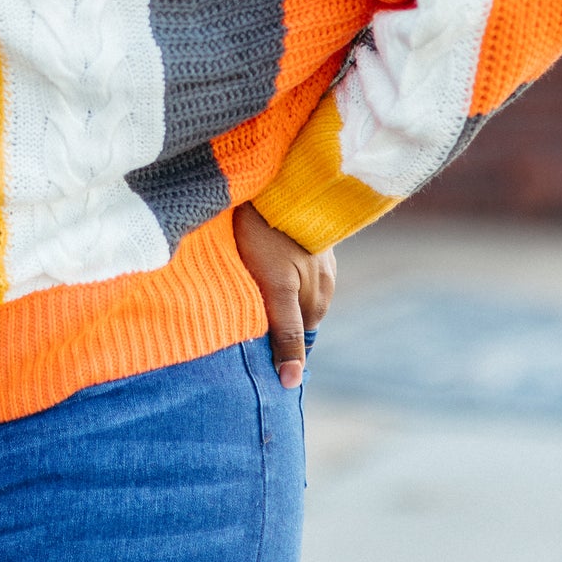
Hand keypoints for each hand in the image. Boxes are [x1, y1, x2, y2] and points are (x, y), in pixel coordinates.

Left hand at [232, 203, 335, 389]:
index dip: (272, 346)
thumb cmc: (269, 234)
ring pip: (292, 291)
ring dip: (273, 294)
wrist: (280, 179)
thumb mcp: (276, 288)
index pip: (295, 340)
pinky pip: (292, 267)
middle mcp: (324, 283)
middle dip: (272, 322)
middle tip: (237, 317)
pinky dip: (276, 270)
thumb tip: (291, 382)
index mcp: (318, 301)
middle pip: (294, 316)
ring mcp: (318, 259)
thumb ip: (285, 332)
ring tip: (243, 287)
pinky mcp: (308, 238)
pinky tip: (257, 260)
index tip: (246, 348)